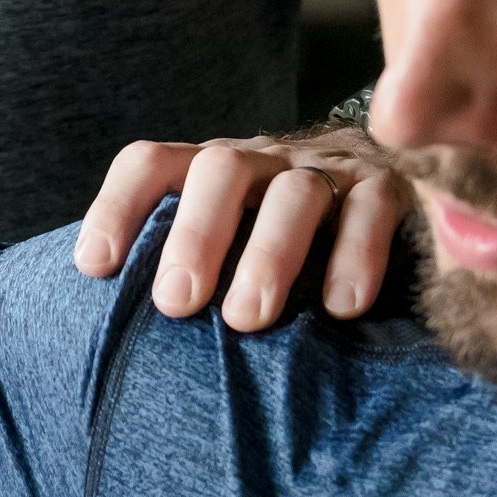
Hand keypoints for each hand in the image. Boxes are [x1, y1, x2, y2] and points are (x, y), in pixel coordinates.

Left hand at [76, 127, 408, 330]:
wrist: (403, 180)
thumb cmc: (282, 242)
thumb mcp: (229, 241)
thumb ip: (182, 270)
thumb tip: (106, 334)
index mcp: (211, 172)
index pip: (152, 164)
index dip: (117, 207)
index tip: (94, 267)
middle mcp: (264, 161)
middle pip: (220, 171)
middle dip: (195, 234)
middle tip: (176, 303)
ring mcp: (328, 171)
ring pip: (295, 193)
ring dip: (269, 253)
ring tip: (247, 320)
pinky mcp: (389, 190)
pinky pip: (373, 210)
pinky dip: (357, 254)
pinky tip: (342, 307)